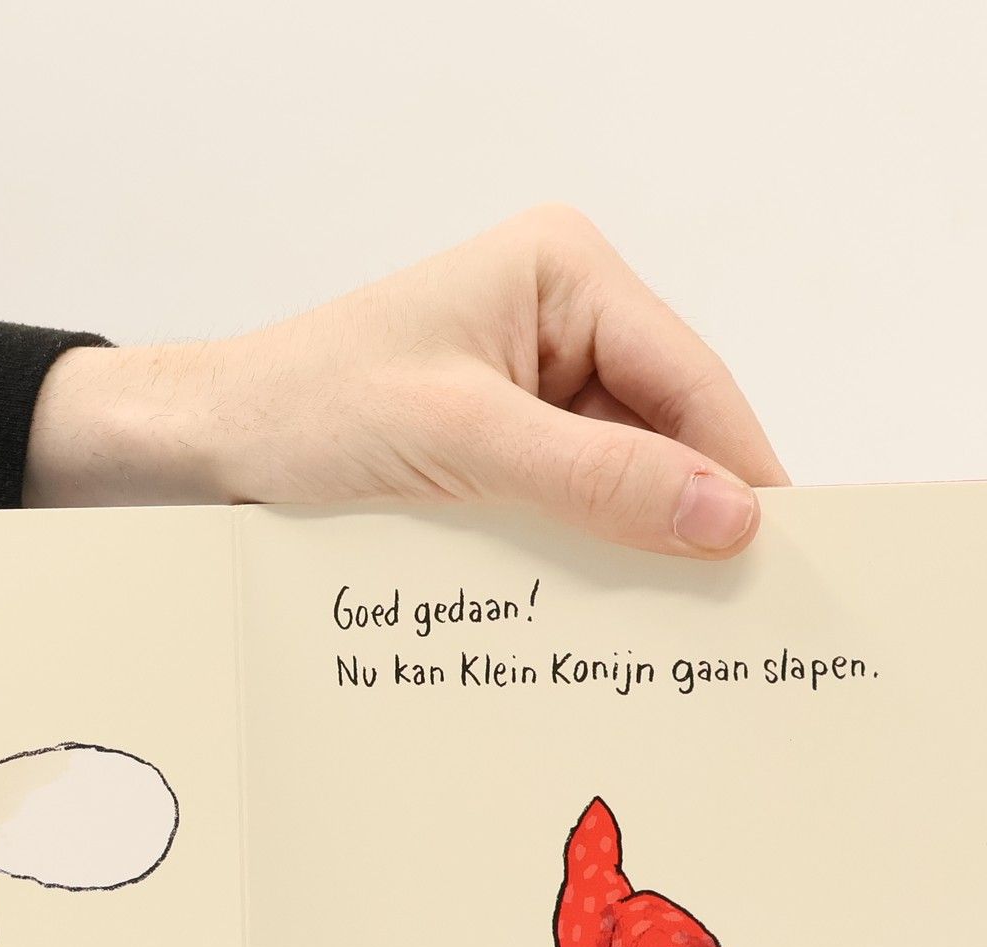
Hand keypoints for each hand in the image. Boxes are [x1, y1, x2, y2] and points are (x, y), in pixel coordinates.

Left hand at [25, 205, 786, 558]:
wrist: (202, 450)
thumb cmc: (304, 412)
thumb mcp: (459, 440)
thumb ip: (595, 478)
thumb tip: (727, 516)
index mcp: (564, 274)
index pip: (688, 379)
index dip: (739, 470)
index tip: (784, 558)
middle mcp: (561, 322)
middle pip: (666, 431)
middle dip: (691, 517)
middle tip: (742, 617)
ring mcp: (532, 389)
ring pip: (622, 480)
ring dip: (637, 549)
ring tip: (679, 632)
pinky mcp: (500, 450)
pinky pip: (571, 508)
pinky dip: (585, 559)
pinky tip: (601, 615)